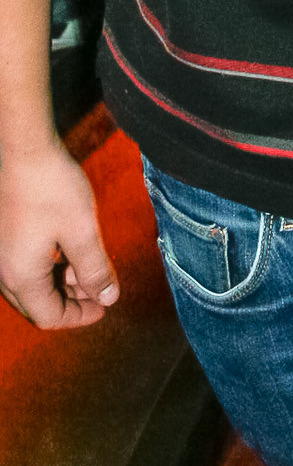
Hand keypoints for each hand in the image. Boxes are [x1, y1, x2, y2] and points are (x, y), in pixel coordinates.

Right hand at [0, 138, 118, 329]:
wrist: (26, 150)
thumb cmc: (53, 188)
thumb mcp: (82, 231)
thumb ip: (95, 270)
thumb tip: (109, 298)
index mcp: (21, 276)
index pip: (49, 316)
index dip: (80, 316)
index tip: (105, 306)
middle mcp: (5, 270)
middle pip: (37, 304)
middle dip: (71, 301)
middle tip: (101, 289)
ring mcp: (2, 253)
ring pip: (32, 283)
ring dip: (62, 281)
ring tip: (92, 266)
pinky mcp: (5, 236)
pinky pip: (26, 264)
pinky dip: (50, 265)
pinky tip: (71, 249)